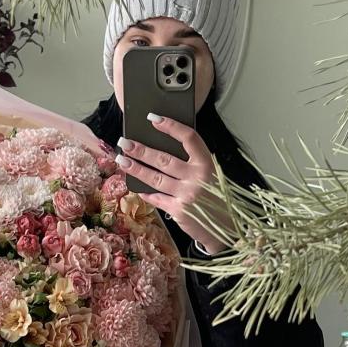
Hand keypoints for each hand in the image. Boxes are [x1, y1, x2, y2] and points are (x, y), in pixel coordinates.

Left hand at [116, 113, 233, 255]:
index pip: (188, 138)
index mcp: (207, 163)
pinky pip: (157, 198)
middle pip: (164, 159)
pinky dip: (146, 192)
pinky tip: (136, 187)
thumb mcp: (210, 175)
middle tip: (125, 142)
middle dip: (141, 150)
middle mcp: (198, 177)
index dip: (171, 126)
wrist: (225, 227)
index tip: (153, 118)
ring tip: (122, 160)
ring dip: (136, 169)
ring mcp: (188, 195)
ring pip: (156, 178)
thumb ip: (191, 163)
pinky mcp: (179, 211)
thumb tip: (160, 149)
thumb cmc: (214, 197)